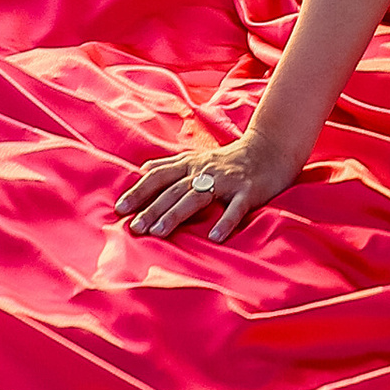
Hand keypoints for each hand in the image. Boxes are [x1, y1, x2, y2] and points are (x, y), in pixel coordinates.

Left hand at [113, 127, 302, 244]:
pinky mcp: (248, 191)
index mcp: (191, 164)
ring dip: (177, 214)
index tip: (119, 208)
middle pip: (173, 190)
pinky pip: (235, 208)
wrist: (270, 150)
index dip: (139, 191)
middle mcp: (205, 171)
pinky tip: (215, 238)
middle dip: (152, 208)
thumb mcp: (198, 158)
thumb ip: (171, 164)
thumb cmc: (230, 160)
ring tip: (159, 232)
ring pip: (197, 197)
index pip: (159, 176)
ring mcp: (226, 181)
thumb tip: (143, 168)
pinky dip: (225, 222)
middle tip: (134, 228)